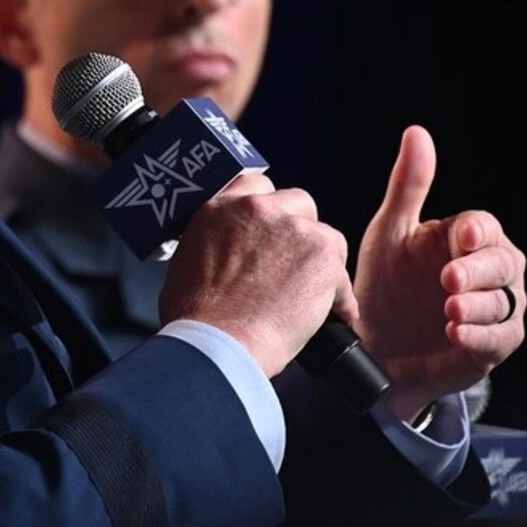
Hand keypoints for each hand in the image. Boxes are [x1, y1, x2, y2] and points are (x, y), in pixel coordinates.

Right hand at [160, 172, 356, 377]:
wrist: (217, 343)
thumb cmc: (195, 317)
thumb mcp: (185, 262)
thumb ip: (212, 243)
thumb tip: (225, 255)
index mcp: (219, 209)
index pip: (256, 184)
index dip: (270, 208)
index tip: (272, 227)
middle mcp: (256, 209)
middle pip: (297, 203)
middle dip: (298, 231)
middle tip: (291, 264)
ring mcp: (292, 228)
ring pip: (324, 236)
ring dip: (319, 262)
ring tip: (310, 295)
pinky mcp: (321, 254)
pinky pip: (341, 273)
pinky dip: (339, 297)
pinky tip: (332, 317)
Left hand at [354, 127, 526, 421]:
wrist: (375, 341)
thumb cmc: (386, 282)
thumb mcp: (390, 231)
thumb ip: (408, 186)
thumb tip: (417, 132)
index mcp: (467, 238)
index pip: (486, 227)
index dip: (478, 231)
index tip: (462, 236)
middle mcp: (490, 271)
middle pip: (504, 263)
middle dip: (478, 271)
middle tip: (448, 279)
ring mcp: (495, 309)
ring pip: (505, 302)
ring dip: (479, 306)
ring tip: (448, 310)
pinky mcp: (492, 345)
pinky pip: (498, 339)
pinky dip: (479, 336)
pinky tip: (456, 333)